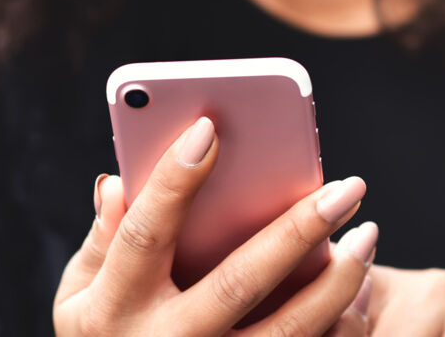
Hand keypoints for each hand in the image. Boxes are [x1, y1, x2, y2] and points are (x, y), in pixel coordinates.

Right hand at [54, 116, 377, 336]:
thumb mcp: (77, 299)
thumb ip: (101, 241)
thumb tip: (118, 181)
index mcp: (113, 309)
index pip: (145, 234)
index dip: (174, 181)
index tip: (209, 127)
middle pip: (238, 281)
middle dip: (297, 231)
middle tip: (347, 188)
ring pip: (287, 331)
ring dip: (338, 282)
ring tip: (367, 234)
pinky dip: (343, 326)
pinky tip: (365, 287)